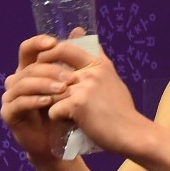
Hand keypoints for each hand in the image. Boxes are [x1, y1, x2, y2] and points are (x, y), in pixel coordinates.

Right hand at [1, 34, 72, 158]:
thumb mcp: (71, 81)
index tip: (53, 42)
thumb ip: (73, 56)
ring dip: (44, 84)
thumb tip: (79, 29)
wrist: (60, 138)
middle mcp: (17, 80)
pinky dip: (33, 100)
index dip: (37, 43)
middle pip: (28, 67)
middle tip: (71, 77)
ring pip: (22, 84)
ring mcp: (10, 97)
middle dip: (50, 69)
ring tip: (63, 89)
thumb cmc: (65, 106)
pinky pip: (18, 103)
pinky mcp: (8, 114)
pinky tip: (48, 101)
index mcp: (30, 69)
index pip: (28, 49)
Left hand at [40, 37, 148, 155]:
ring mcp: (84, 87)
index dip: (50, 54)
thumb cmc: (121, 110)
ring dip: (49, 102)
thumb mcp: (112, 78)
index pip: (66, 47)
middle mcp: (92, 71)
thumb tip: (86, 37)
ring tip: (56, 112)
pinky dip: (57, 119)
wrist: (131, 133)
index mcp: (99, 63)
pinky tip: (66, 124)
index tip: (44, 64)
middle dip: (40, 77)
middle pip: (52, 67)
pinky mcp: (77, 105)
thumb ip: (96, 61)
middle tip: (38, 88)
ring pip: (49, 91)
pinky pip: (52, 110)